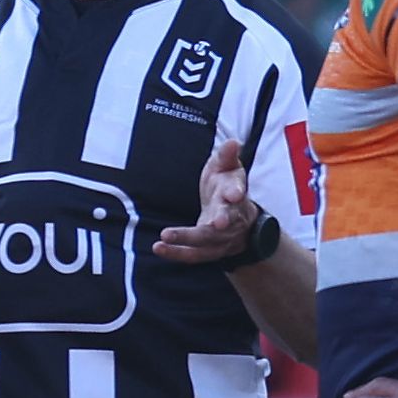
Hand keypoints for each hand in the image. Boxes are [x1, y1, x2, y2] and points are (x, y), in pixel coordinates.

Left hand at [155, 139, 254, 263]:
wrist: (239, 219)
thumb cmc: (226, 186)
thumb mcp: (228, 168)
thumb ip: (227, 156)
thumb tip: (233, 142)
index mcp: (235, 195)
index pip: (238, 194)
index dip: (236, 193)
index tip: (233, 194)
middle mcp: (231, 219)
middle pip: (226, 223)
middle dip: (219, 222)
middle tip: (214, 223)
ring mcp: (221, 238)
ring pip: (207, 242)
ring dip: (187, 240)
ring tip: (165, 236)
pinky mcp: (209, 250)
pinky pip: (193, 255)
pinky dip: (176, 253)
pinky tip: (158, 248)